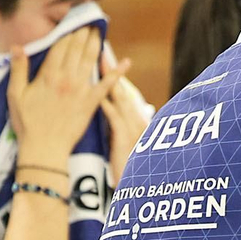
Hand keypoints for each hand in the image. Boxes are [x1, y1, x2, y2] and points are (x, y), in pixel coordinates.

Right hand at [7, 27, 123, 168]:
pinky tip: (126, 62)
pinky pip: (108, 84)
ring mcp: (81, 89)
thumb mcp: (15, 95)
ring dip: (97, 43)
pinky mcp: (92, 102)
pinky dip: (117, 72)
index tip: (72, 19)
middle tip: (89, 19)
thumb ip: (18, 69)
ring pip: (91, 60)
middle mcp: (67, 78)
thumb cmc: (27, 123)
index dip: (67, 30)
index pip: (60, 45)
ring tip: (100, 29)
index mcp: (48, 75)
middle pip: (77, 48)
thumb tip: (18, 46)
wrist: (44, 148)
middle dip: (83, 32)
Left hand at [98, 49, 147, 184]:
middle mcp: (138, 121)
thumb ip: (125, 130)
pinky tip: (99, 93)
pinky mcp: (126, 139)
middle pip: (122, 88)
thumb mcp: (131, 147)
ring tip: (99, 61)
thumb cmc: (132, 172)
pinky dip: (107, 104)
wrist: (141, 191)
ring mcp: (133, 128)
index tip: (103, 57)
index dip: (114, 74)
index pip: (124, 92)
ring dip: (109, 78)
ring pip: (120, 97)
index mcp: (138, 121)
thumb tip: (119, 116)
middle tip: (101, 48)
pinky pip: (115, 117)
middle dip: (111, 68)